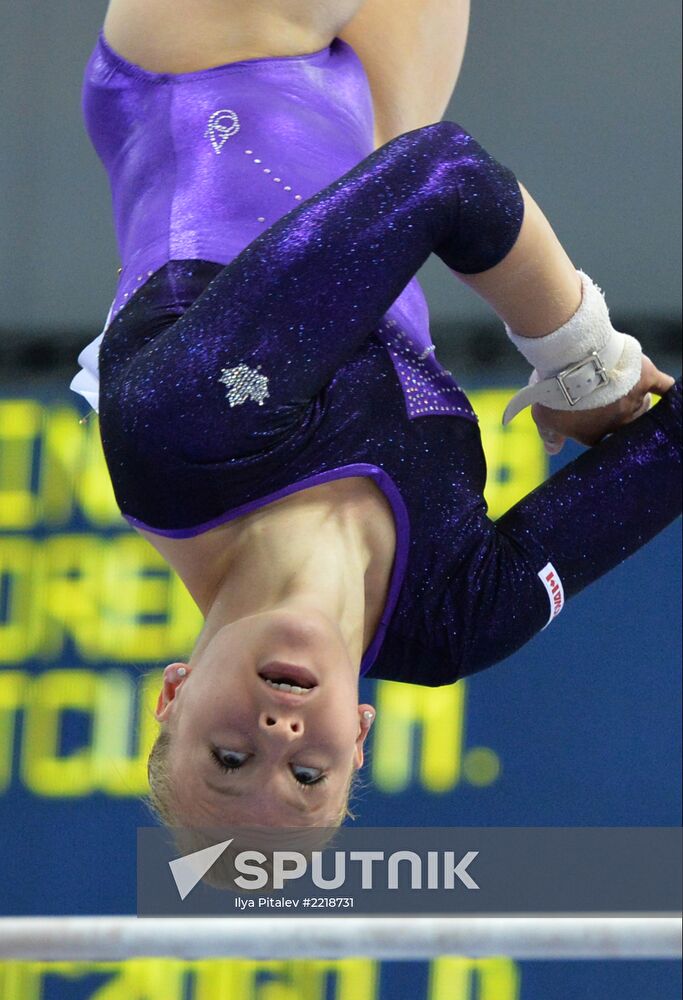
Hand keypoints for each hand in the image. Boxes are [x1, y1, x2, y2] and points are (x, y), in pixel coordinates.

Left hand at [531, 355, 674, 454]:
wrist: (571, 362)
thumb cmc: (555, 392)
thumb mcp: (544, 416)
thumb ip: (550, 435)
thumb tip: (553, 449)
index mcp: (595, 436)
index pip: (601, 440)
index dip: (596, 431)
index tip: (592, 424)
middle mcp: (619, 423)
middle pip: (626, 426)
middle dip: (619, 421)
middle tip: (610, 408)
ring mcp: (634, 401)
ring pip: (643, 407)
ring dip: (638, 404)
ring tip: (629, 395)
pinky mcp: (645, 378)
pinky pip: (665, 387)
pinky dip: (669, 391)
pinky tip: (673, 394)